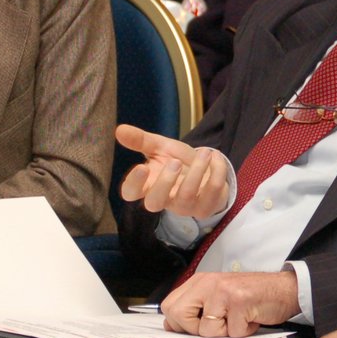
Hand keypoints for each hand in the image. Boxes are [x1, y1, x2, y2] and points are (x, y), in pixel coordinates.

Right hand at [116, 123, 230, 219]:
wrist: (207, 172)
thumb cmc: (178, 162)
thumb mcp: (160, 148)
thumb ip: (141, 141)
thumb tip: (119, 130)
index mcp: (148, 186)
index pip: (130, 193)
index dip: (133, 184)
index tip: (141, 167)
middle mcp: (164, 200)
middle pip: (153, 204)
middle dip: (164, 182)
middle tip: (175, 162)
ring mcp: (185, 207)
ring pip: (186, 196)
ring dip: (197, 171)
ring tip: (205, 152)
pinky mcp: (205, 208)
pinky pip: (212, 193)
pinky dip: (217, 171)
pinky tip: (215, 158)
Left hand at [162, 270, 298, 337]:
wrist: (285, 289)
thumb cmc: (251, 296)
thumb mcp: (217, 296)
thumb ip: (195, 307)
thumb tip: (172, 326)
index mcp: (200, 281)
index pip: (169, 306)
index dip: (178, 324)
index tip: (193, 328)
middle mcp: (209, 283)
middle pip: (179, 315)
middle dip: (196, 330)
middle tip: (218, 325)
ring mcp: (224, 291)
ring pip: (207, 330)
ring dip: (226, 332)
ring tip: (239, 318)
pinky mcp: (240, 302)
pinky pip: (232, 332)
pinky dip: (244, 332)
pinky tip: (251, 318)